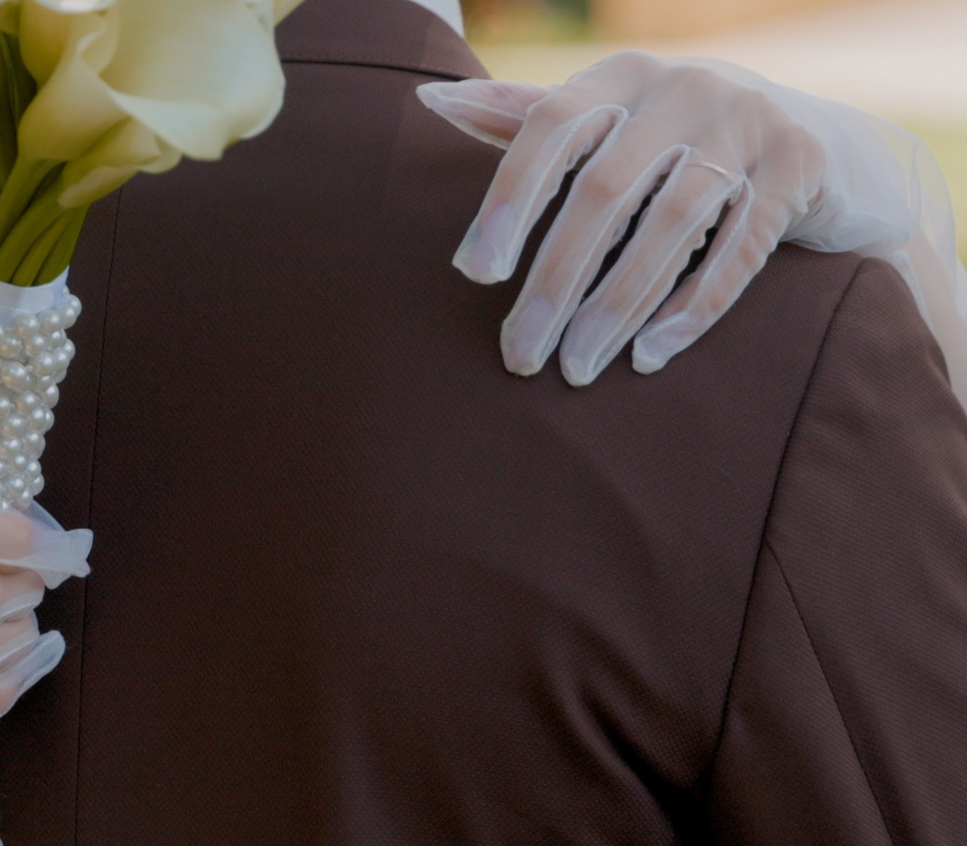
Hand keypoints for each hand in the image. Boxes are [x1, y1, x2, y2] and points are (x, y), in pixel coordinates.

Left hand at [419, 52, 832, 384]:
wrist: (815, 140)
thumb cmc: (674, 139)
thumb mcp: (606, 117)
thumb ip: (522, 114)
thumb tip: (430, 96)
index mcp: (623, 74)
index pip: (549, 127)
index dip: (508, 200)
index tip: (473, 274)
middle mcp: (686, 87)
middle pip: (602, 192)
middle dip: (555, 282)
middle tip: (518, 355)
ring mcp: (750, 122)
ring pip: (669, 228)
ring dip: (614, 307)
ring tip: (575, 369)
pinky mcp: (800, 167)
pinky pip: (741, 250)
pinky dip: (692, 308)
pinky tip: (649, 357)